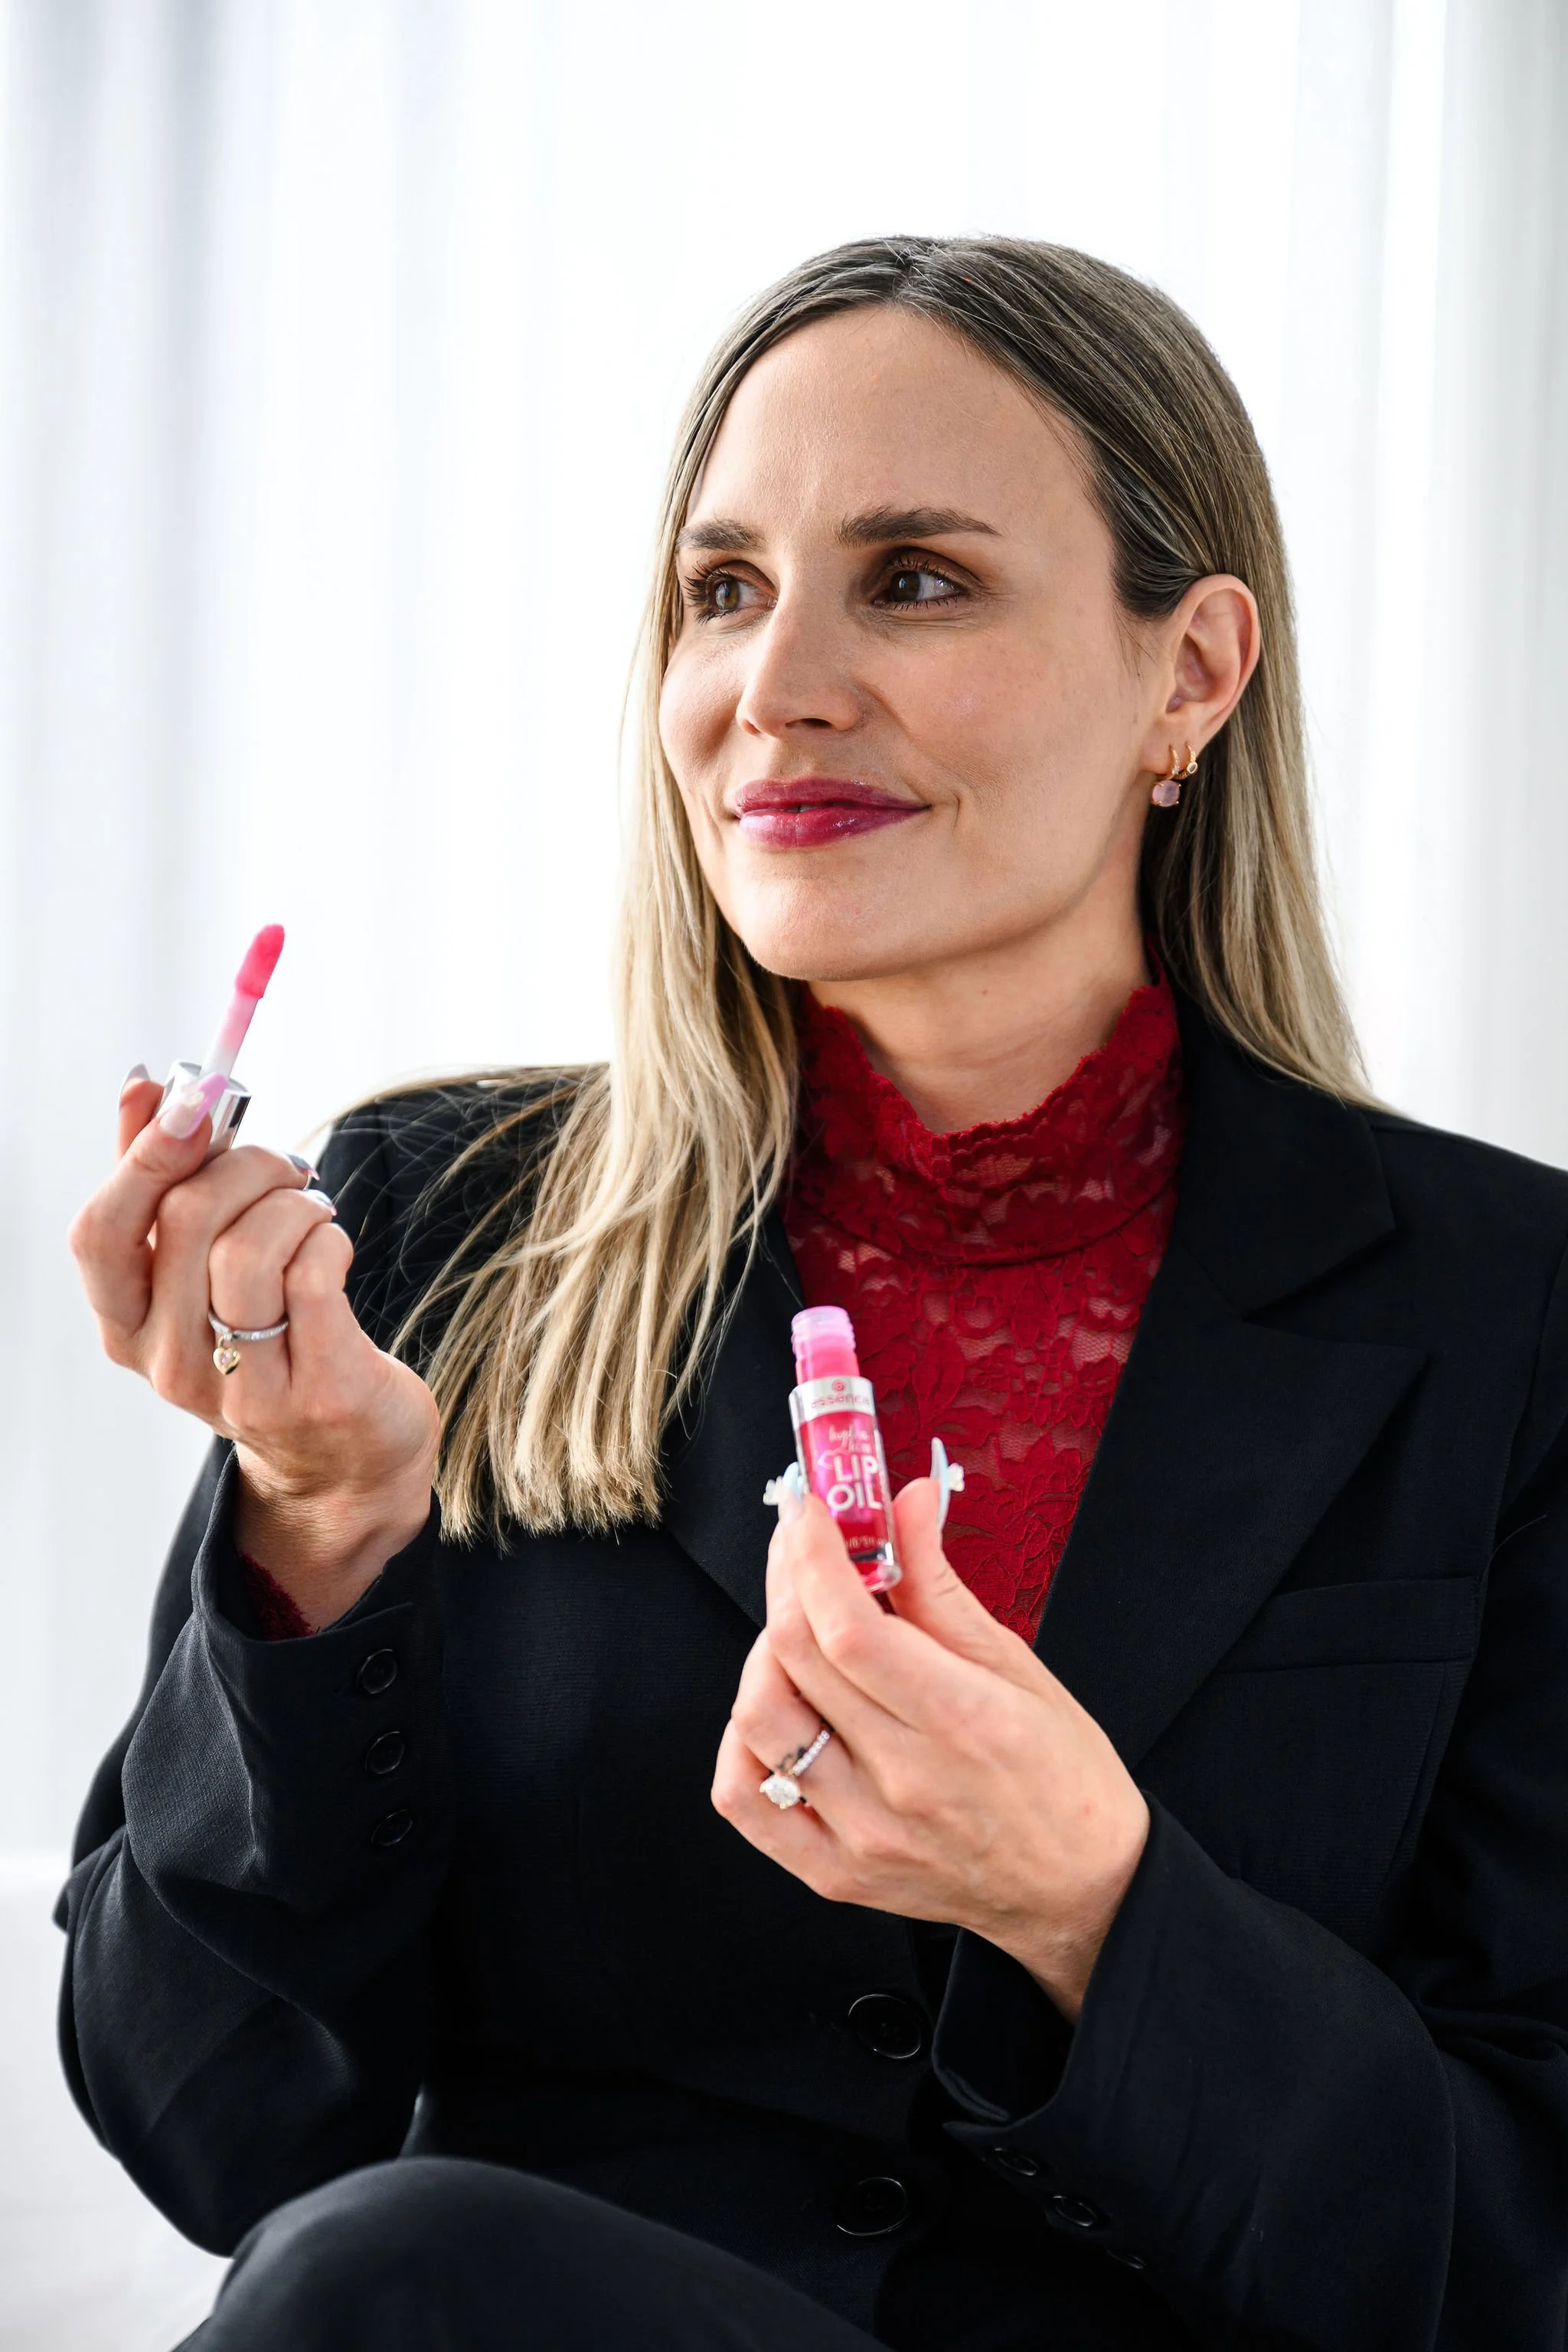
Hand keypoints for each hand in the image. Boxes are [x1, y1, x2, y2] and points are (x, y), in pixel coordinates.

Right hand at [69, 1070, 438, 1625]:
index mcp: (126, 1326)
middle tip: (283, 1165)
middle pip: (186, 1222)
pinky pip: (313, 1276)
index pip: (101, 1234)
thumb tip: (145, 1085)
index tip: (189, 1097)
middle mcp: (170, 1363)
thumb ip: (164, 1178)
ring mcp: (241, 1386)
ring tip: (312, 1210)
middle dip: (246, 1163)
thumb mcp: (200, 1266)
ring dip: (294, 1201)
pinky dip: (329, 1238)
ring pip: (250, 1247)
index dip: (141, 1155)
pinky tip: (333, 1246)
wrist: (344, 1453)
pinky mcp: (315, 1392)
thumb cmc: (270, 1334)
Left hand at [713, 1481, 1148, 2019]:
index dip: (814, 1556)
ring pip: (758, 1720)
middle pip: (796, 1659)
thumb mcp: (1019, 1666)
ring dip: (763, 1654)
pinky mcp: (835, 1873)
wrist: (1079, 1890)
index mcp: (961, 1722)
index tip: (809, 1512)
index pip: (849, 1627)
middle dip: (786, 1579)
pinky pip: (745, 1800)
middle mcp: (904, 1781)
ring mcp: (863, 1834)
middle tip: (802, 1547)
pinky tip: (780, 1710)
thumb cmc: (1063, 1777)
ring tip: (799, 1633)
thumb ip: (941, 1585)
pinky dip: (740, 1742)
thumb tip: (906, 1503)